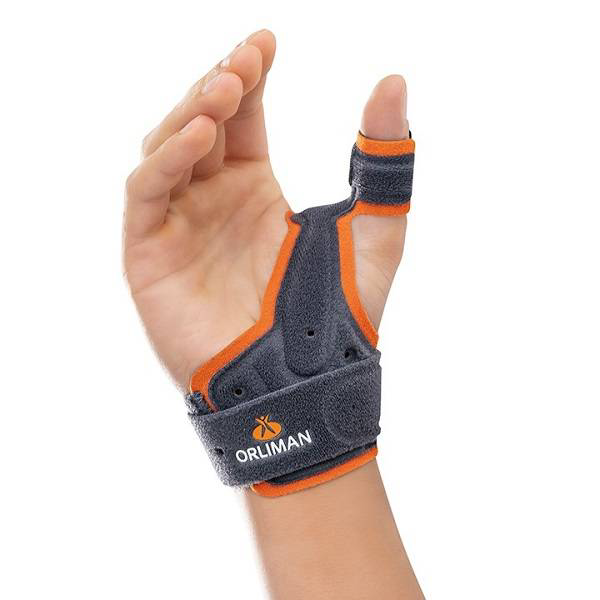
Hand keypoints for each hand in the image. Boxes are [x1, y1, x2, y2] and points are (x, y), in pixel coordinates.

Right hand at [124, 29, 409, 389]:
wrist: (304, 385)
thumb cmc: (338, 316)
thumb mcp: (375, 231)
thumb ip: (386, 164)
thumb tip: (393, 81)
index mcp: (255, 190)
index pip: (243, 117)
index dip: (249, 75)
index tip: (267, 43)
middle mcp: (213, 200)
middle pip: (200, 123)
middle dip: (218, 87)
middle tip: (246, 62)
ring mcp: (180, 225)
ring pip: (166, 150)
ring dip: (190, 114)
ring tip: (225, 90)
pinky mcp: (150, 255)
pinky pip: (146, 194)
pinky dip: (165, 161)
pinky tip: (198, 137)